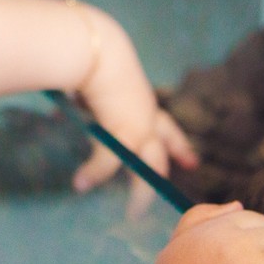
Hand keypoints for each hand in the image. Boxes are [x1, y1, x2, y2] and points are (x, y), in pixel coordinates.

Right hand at [68, 4, 198, 217]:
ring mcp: (139, 126)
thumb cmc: (92, 55)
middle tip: (178, 195)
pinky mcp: (124, 133)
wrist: (96, 50)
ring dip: (139, 193)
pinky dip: (94, 174)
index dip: (177, 144)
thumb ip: (89, 94)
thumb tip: (72, 96)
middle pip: (163, 151)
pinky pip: (108, 162)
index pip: (165, 127)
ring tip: (133, 213)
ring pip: (147, 168)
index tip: (191, 161)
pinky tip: (81, 184)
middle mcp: (146, 116)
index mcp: (142, 102)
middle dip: (171, 173)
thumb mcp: (95, 78)